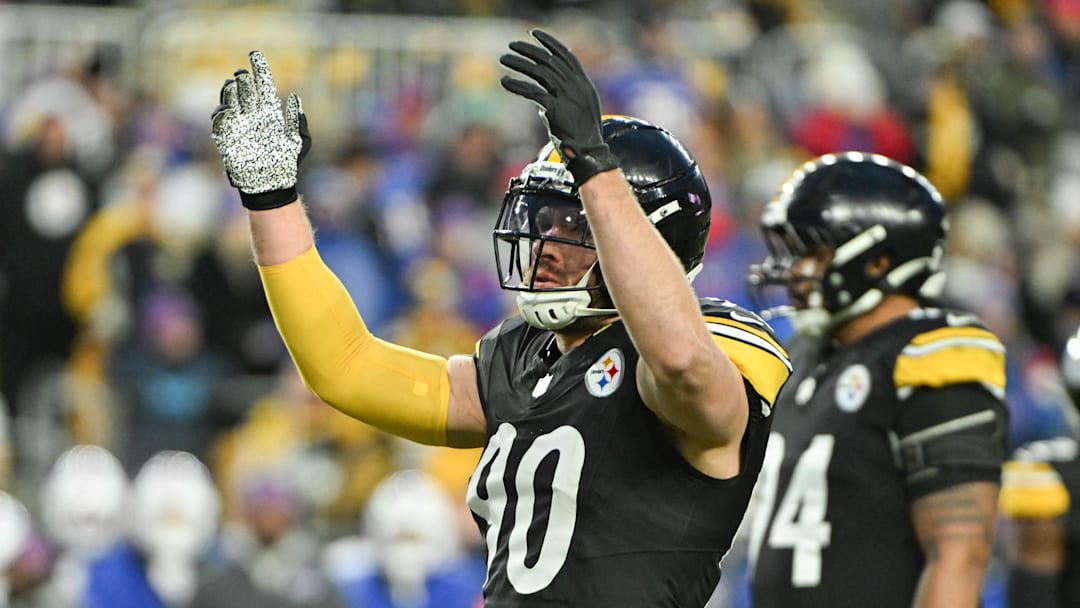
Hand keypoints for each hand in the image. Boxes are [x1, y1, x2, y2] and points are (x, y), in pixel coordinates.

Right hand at [211, 50, 310, 209]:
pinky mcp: (226, 137)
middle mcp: (253, 116)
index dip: (259, 69)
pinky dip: (221, 112)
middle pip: (244, 90)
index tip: (255, 54)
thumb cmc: (286, 165)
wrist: (269, 185)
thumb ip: (296, 120)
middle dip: (241, 79)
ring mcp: (238, 125)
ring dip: (229, 91)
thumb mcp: (298, 142)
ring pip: (230, 101)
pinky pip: (219, 121)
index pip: (263, 85)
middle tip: (242, 74)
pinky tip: (226, 109)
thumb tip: (295, 98)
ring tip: (233, 86)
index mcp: (270, 113)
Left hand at [499, 29, 616, 184]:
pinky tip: (505, 81)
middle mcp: (577, 87)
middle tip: (512, 46)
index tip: (535, 34)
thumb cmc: (581, 135)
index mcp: (584, 84)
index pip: (566, 56)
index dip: (550, 43)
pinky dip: (517, 85)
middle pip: (550, 60)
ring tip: (503, 59)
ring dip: (520, 64)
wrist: (588, 153)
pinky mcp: (556, 109)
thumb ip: (561, 98)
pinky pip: (533, 92)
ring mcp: (568, 97)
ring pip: (540, 72)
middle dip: (529, 50)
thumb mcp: (576, 110)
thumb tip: (540, 95)